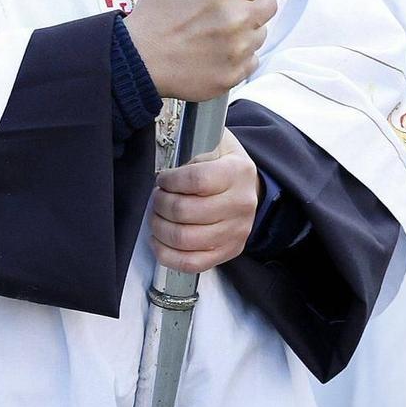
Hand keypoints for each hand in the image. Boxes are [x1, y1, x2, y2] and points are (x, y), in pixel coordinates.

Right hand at [127, 0, 280, 100]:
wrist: (136, 60)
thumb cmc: (153, 10)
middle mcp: (237, 20)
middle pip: (269, 4)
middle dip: (250, 3)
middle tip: (223, 7)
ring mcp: (238, 50)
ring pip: (261, 32)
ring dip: (245, 30)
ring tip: (214, 30)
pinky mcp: (234, 75)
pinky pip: (252, 60)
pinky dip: (238, 56)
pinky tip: (214, 51)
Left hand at [148, 129, 263, 271]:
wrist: (248, 187)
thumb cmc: (224, 164)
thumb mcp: (216, 143)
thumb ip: (196, 144)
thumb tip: (170, 158)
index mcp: (238, 172)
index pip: (196, 180)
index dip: (170, 181)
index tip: (163, 179)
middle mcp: (241, 203)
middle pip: (185, 212)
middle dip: (160, 204)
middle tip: (157, 197)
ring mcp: (236, 231)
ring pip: (184, 239)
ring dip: (160, 228)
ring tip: (157, 217)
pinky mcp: (229, 251)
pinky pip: (191, 264)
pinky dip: (167, 254)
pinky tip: (160, 241)